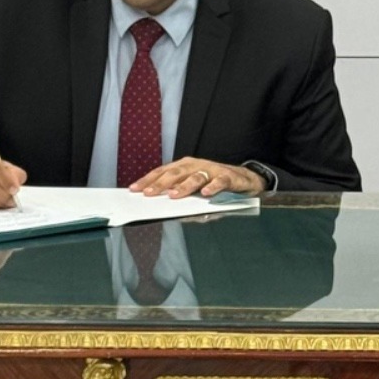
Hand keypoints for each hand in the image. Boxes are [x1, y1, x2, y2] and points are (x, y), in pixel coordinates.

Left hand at [127, 157, 263, 198]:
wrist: (245, 180)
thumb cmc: (214, 185)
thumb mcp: (194, 191)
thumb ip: (182, 200)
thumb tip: (168, 213)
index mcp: (184, 167)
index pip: (162, 172)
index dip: (148, 180)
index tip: (134, 190)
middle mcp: (196, 166)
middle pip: (176, 173)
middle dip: (161, 183)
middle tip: (149, 194)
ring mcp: (212, 170)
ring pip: (196, 177)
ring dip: (184, 186)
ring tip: (174, 195)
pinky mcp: (228, 176)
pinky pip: (220, 181)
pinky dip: (213, 186)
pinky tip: (206, 193)